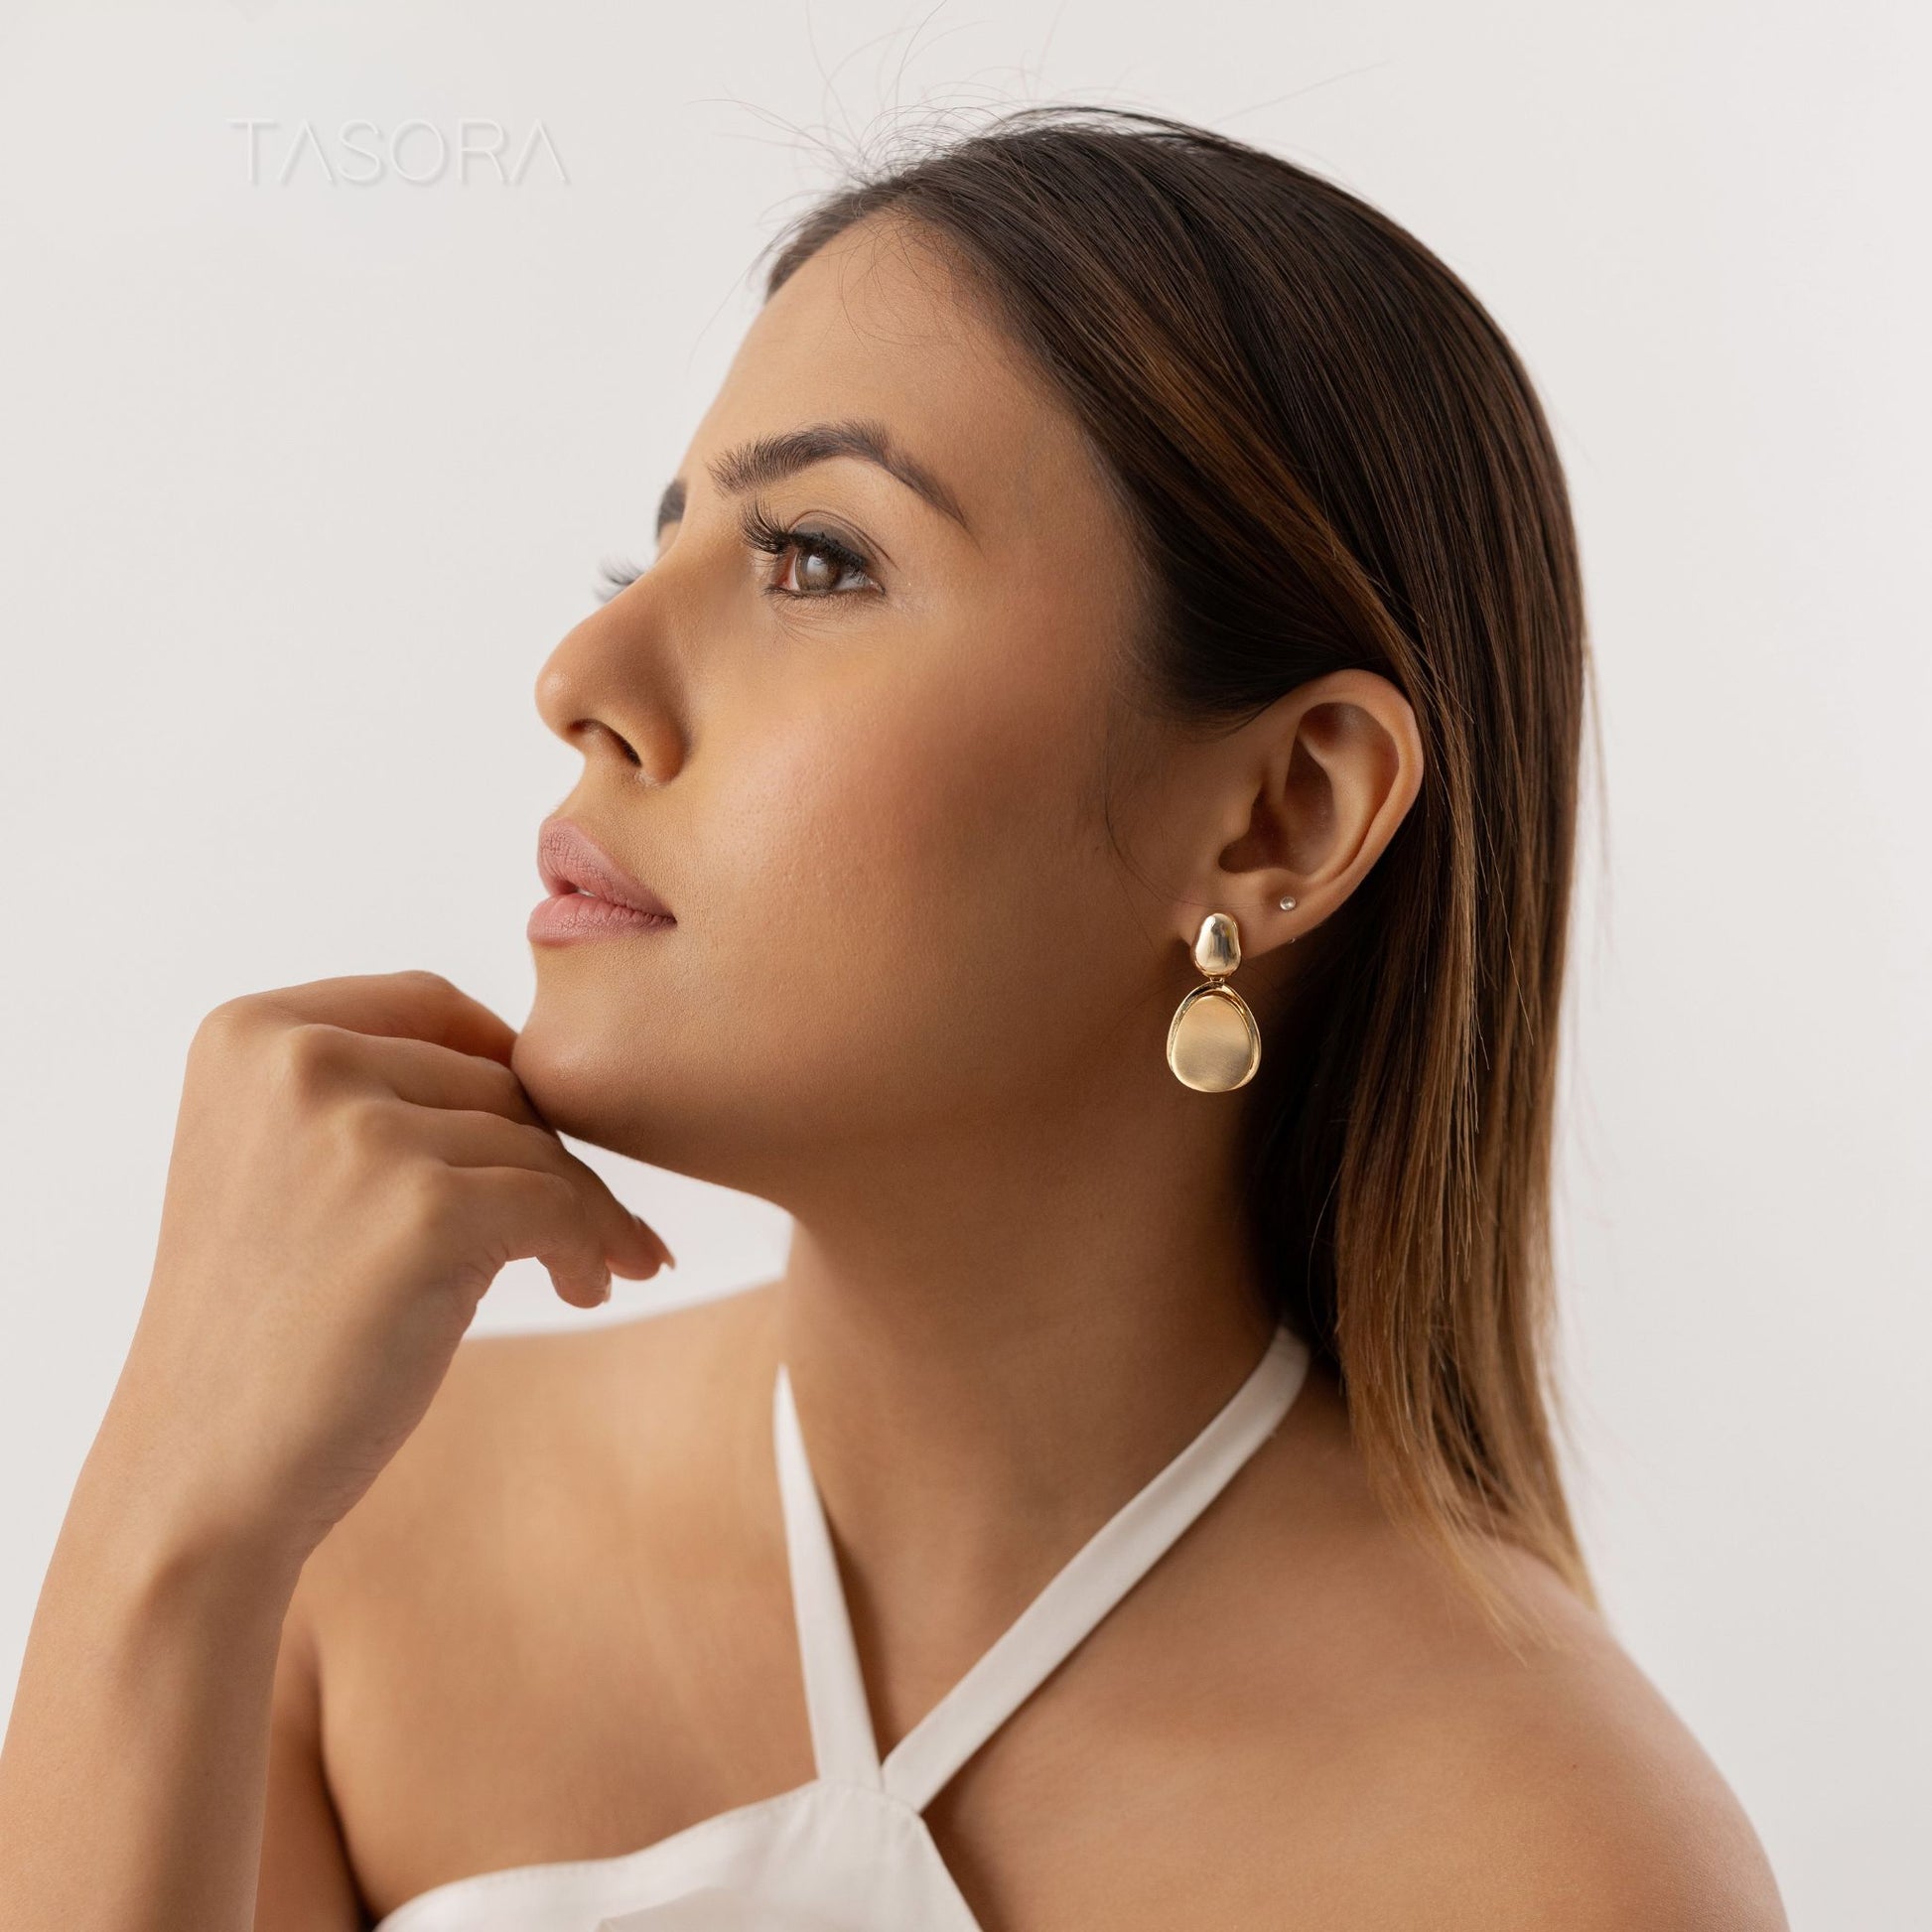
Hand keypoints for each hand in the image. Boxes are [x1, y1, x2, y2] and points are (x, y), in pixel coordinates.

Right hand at [99, 970, 670, 1562]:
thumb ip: (380, 1086)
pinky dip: (595, 1245)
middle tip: (587, 1228)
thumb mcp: (288, 1161)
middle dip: (550, 1155)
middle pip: (494, 1077)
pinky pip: (560, 1204)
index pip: (430, 1005)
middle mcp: (293, 1058)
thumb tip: (557, 1053)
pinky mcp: (422, 1211)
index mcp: (249, 1031)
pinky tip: (587, 1289)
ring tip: (584, 1271)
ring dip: (584, 1209)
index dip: (500, 1067)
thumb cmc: (267, 1325)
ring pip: (536, 1144)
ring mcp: (357, 1132)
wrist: (200, 1475)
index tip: (539, 1139)